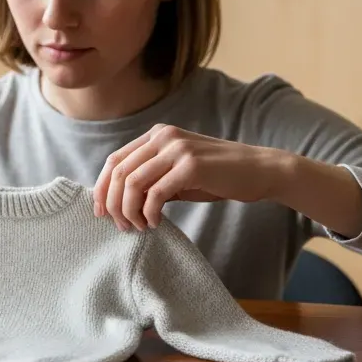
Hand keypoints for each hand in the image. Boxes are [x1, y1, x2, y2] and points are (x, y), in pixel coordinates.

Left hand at [93, 125, 284, 230]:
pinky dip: (150, 213)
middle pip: (118, 172)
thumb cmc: (218, 176)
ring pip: (132, 183)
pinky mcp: (191, 166)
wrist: (259, 170)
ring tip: (139, 226)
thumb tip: (117, 203)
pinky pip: (155, 194)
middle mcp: (163, 137)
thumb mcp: (178, 174)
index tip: (101, 213)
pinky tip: (156, 223)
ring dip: (129, 211)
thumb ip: (151, 180)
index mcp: (157, 135)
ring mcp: (177, 149)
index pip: (115, 160)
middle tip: (121, 226)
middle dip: (113, 204)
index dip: (101, 188)